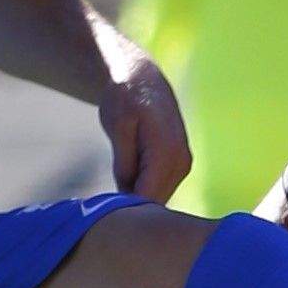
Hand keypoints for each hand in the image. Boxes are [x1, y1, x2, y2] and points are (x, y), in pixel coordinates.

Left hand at [101, 54, 190, 203]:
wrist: (142, 79)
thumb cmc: (125, 98)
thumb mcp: (118, 129)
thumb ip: (125, 166)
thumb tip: (127, 199)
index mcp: (167, 153)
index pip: (148, 198)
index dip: (125, 208)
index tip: (104, 207)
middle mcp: (181, 163)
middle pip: (154, 203)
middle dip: (131, 205)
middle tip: (105, 194)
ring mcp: (182, 166)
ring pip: (156, 199)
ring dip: (135, 196)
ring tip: (116, 175)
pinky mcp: (178, 167)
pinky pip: (158, 189)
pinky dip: (140, 188)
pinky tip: (126, 173)